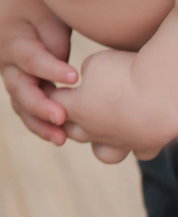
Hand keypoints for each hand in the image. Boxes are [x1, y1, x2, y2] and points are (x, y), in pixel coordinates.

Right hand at [0, 0, 77, 144]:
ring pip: (20, 105)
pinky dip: (39, 125)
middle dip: (39, 105)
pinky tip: (59, 137)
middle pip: (19, 88)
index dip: (50, 69)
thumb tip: (66, 71)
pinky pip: (26, 111)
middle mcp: (7, 64)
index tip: (74, 78)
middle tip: (61, 117)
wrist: (18, 10)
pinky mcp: (20, 90)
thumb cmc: (37, 9)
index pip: (30, 58)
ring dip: (38, 123)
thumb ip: (54, 40)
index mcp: (12, 41)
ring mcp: (11, 79)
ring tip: (60, 139)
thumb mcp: (46, 14)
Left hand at [49, 49, 169, 161]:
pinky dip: (135, 144)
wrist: (164, 92)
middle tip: (75, 104)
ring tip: (103, 128)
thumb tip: (88, 77)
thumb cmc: (125, 73)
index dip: (52, 91)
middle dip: (69, 118)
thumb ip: (86, 72)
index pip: (53, 102)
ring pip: (102, 152)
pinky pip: (138, 152)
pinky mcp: (147, 145)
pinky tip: (137, 131)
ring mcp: (122, 142)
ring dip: (99, 142)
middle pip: (71, 131)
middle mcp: (95, 131)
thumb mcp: (95, 63)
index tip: (57, 82)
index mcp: (76, 109)